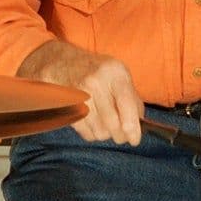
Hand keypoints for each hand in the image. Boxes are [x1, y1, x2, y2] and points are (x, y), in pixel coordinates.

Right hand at [22, 41, 142, 144]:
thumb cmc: (96, 70)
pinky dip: (92, 133)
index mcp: (114, 72)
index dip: (133, 127)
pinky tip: (92, 122)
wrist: (60, 62)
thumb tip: (139, 124)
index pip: (127, 105)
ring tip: (105, 124)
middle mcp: (96, 82)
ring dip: (105, 134)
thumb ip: (132, 98)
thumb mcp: (118, 75)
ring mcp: (79, 94)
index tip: (135, 139)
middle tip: (122, 136)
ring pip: (99, 131)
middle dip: (120, 136)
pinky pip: (85, 132)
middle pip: (113, 124)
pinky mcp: (67, 107)